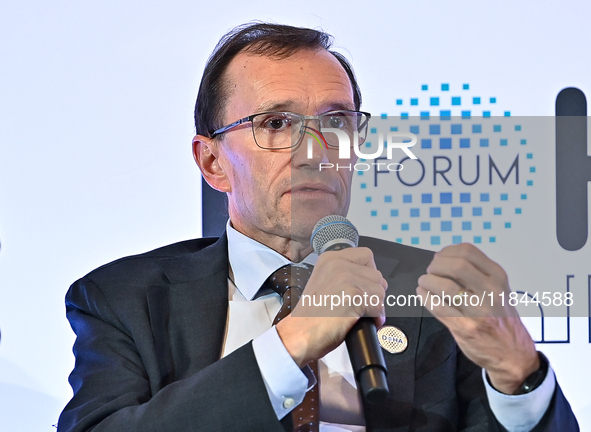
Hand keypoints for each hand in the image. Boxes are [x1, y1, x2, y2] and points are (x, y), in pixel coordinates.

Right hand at [276, 247, 386, 367]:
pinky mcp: (354, 296)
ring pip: (380, 291)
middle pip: (376, 274)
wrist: (299, 334)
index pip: (366, 255)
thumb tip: (373, 282)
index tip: (362, 287)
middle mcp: (338, 264)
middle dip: (373, 293)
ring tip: (359, 315)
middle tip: (360, 305)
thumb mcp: (324, 282)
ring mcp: (346, 278)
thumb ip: (345, 275)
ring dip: (374, 307)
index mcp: (330, 258)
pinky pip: (378, 307)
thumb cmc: (311, 316)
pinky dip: (375, 318)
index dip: (369, 274)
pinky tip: (361, 322)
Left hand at [416, 243, 539, 394]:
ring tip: (424, 282)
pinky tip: (423, 294)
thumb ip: (478, 273)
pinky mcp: (465, 327)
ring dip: (427, 281)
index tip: (439, 257)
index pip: (468, 251)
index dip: (447, 252)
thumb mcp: (499, 290)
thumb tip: (445, 259)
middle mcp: (491, 292)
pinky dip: (425, 297)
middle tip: (430, 271)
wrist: (513, 355)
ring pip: (445, 286)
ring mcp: (479, 311)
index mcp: (498, 278)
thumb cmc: (502, 319)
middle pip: (456, 265)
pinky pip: (437, 306)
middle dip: (436, 265)